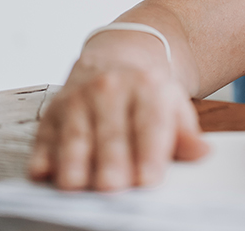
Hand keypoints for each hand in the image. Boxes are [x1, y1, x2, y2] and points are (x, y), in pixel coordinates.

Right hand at [29, 56, 206, 190]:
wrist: (117, 58)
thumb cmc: (147, 93)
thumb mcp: (173, 105)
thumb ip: (185, 134)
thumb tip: (202, 153)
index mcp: (147, 88)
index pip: (150, 124)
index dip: (149, 154)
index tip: (148, 180)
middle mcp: (111, 90)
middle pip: (111, 133)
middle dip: (111, 161)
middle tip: (112, 188)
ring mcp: (79, 99)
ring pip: (76, 135)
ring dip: (74, 161)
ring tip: (75, 184)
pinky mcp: (53, 113)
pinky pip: (45, 137)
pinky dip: (43, 155)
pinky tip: (43, 172)